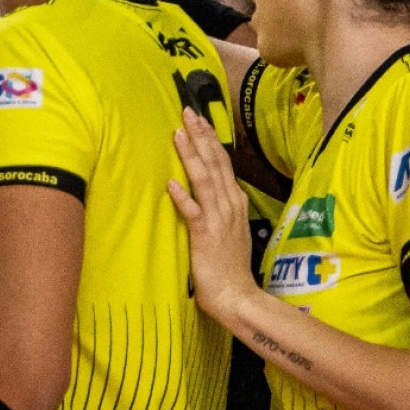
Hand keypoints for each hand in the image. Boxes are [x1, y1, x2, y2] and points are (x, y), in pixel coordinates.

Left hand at [167, 108, 261, 321]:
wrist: (238, 296)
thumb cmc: (229, 266)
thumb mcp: (231, 229)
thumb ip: (222, 207)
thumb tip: (212, 189)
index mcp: (235, 203)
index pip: (222, 163)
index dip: (210, 140)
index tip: (199, 119)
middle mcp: (229, 206)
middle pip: (215, 164)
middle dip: (201, 137)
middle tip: (188, 113)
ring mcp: (219, 220)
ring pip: (205, 180)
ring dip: (191, 156)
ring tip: (178, 134)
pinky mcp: (206, 236)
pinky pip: (193, 212)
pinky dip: (183, 197)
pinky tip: (171, 182)